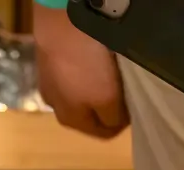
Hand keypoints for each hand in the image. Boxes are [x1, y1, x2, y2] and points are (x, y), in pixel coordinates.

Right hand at [34, 4, 128, 138]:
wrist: (62, 23)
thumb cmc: (86, 65)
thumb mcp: (107, 98)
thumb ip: (114, 118)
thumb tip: (117, 122)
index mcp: (71, 121)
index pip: (104, 133)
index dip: (122, 122)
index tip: (135, 105)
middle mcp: (56, 107)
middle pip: (90, 113)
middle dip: (108, 104)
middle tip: (124, 87)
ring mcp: (49, 83)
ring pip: (80, 92)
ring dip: (94, 85)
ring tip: (109, 69)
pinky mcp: (48, 61)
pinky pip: (72, 72)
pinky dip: (83, 67)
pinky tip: (92, 55)